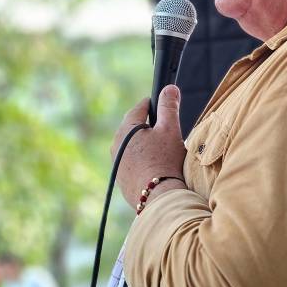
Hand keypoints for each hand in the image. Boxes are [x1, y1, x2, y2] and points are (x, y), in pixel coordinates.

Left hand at [111, 85, 186, 208]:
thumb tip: (169, 88)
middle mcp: (116, 144)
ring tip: (162, 153)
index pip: (141, 107)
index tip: (166, 106)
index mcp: (127, 128)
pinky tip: (155, 167)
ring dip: (145, 145)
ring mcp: (116, 162)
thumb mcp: (170, 129)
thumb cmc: (165, 160)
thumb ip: (169, 106)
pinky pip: (131, 162)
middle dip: (150, 127)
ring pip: (132, 146)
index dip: (155, 104)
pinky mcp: (120, 179)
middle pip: (135, 127)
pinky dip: (142, 161)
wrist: (158, 197)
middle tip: (167, 133)